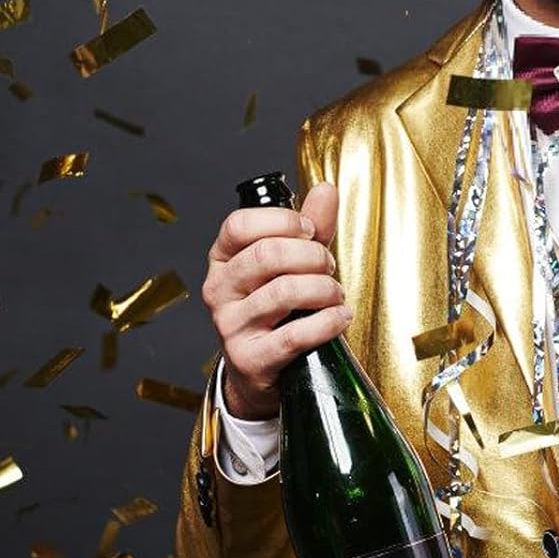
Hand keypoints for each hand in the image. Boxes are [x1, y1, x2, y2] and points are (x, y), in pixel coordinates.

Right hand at [201, 182, 347, 419]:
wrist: (264, 368)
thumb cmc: (281, 307)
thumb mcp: (294, 261)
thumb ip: (311, 226)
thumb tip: (326, 189)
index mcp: (223, 258)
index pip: (239, 225)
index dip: (283, 222)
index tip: (310, 231)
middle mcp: (218, 290)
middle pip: (267, 255)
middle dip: (313, 256)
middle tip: (329, 267)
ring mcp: (229, 325)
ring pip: (284, 292)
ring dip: (325, 290)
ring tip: (335, 295)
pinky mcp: (249, 358)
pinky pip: (294, 335)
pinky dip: (328, 322)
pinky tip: (340, 317)